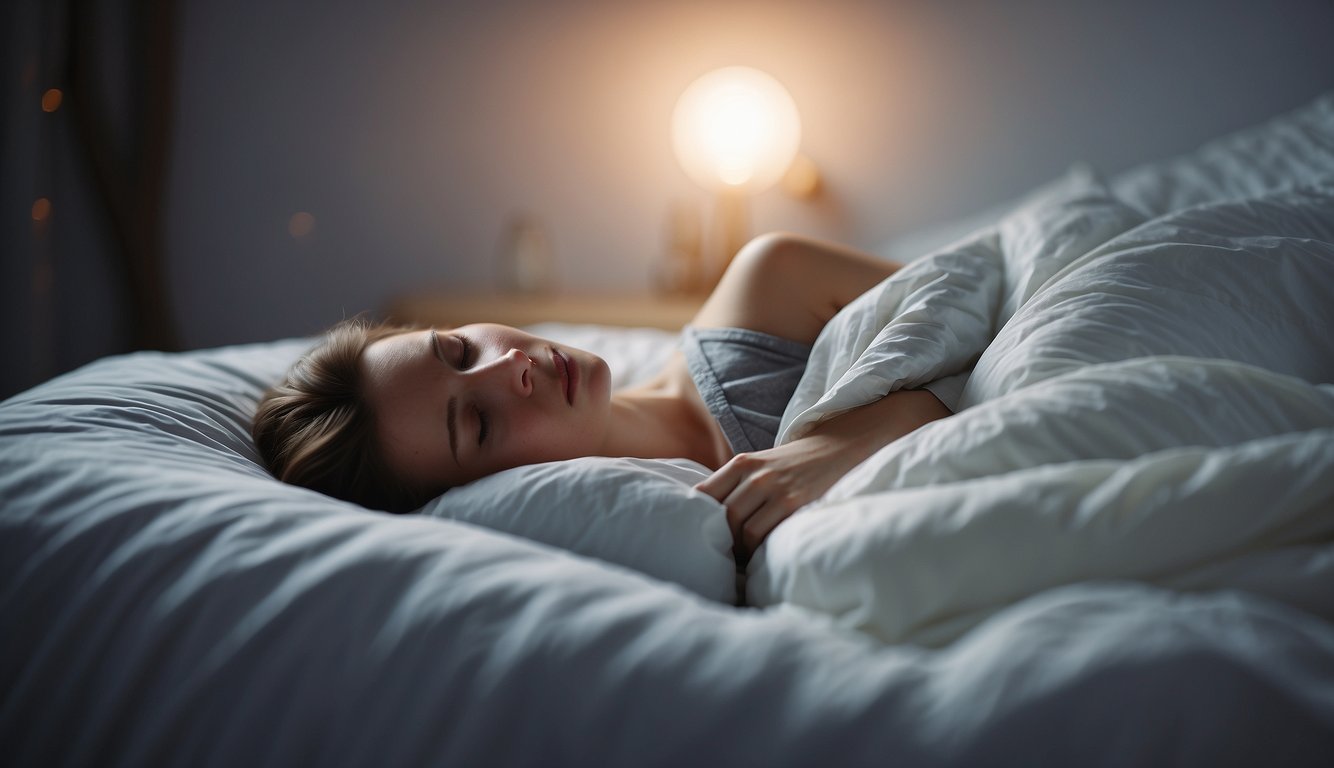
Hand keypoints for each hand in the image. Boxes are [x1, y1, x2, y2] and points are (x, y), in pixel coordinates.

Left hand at [695, 434, 869, 564]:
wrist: (835, 448)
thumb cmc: (792, 466)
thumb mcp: (759, 466)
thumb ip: (735, 486)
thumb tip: (705, 518)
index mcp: (741, 463)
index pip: (703, 494)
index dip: (698, 517)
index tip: (703, 532)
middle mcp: (754, 474)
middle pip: (722, 516)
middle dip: (722, 539)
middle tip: (729, 551)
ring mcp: (774, 488)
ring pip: (740, 529)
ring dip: (740, 548)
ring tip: (746, 554)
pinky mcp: (793, 503)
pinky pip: (763, 535)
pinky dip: (758, 549)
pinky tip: (763, 551)